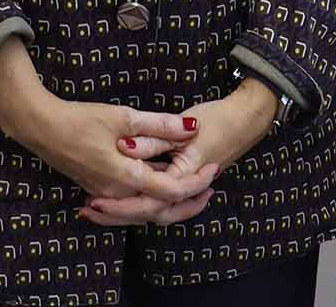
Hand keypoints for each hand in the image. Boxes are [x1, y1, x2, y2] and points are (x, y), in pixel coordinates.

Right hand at [0, 40, 208, 206]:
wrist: (40, 127)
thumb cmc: (79, 119)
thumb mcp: (123, 117)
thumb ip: (160, 125)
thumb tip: (192, 126)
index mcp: (125, 176)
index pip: (171, 191)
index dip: (196, 182)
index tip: (214, 167)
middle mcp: (117, 193)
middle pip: (162, 210)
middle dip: (191, 201)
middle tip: (212, 187)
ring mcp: (106, 194)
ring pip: (146, 209)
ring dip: (172, 201)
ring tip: (196, 188)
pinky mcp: (99, 189)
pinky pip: (132, 203)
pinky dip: (151, 197)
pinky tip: (162, 180)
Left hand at [87, 80, 276, 226]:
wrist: (248, 119)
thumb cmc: (219, 118)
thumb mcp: (185, 124)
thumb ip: (155, 137)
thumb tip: (125, 147)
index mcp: (186, 175)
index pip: (150, 201)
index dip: (121, 205)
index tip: (95, 201)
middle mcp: (185, 186)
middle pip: (150, 213)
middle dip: (118, 216)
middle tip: (87, 211)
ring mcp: (185, 185)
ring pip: (153, 209)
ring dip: (125, 210)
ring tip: (95, 208)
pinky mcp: (182, 178)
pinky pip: (159, 197)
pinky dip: (138, 198)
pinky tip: (118, 194)